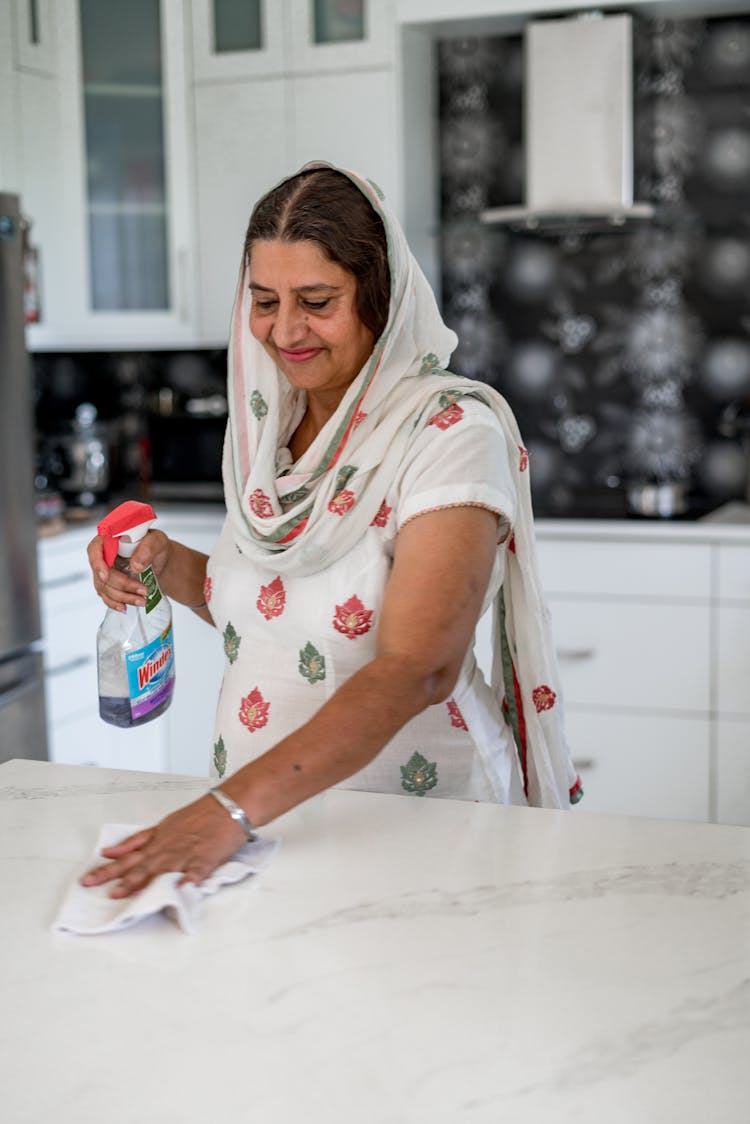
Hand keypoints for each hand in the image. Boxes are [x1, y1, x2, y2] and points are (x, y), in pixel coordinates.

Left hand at [79, 795, 247, 897]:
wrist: (227, 807)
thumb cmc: (199, 815)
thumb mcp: (165, 824)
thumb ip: (140, 840)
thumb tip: (112, 851)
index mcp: (158, 840)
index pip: (128, 856)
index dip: (109, 868)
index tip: (90, 879)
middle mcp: (167, 848)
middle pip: (139, 865)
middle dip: (119, 879)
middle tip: (101, 891)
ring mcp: (185, 855)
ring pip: (160, 870)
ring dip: (142, 883)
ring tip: (126, 895)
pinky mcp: (204, 861)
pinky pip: (193, 873)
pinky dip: (185, 882)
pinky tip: (177, 891)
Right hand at [87, 527, 170, 611]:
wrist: (159, 560)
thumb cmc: (156, 546)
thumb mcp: (157, 541)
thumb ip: (148, 548)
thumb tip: (135, 565)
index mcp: (110, 539)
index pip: (95, 549)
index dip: (98, 564)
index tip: (106, 576)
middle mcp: (104, 556)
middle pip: (101, 573)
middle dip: (122, 585)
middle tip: (142, 590)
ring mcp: (105, 571)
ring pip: (104, 588)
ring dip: (122, 597)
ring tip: (142, 600)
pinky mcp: (109, 585)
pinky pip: (107, 596)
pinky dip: (115, 603)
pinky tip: (125, 607)